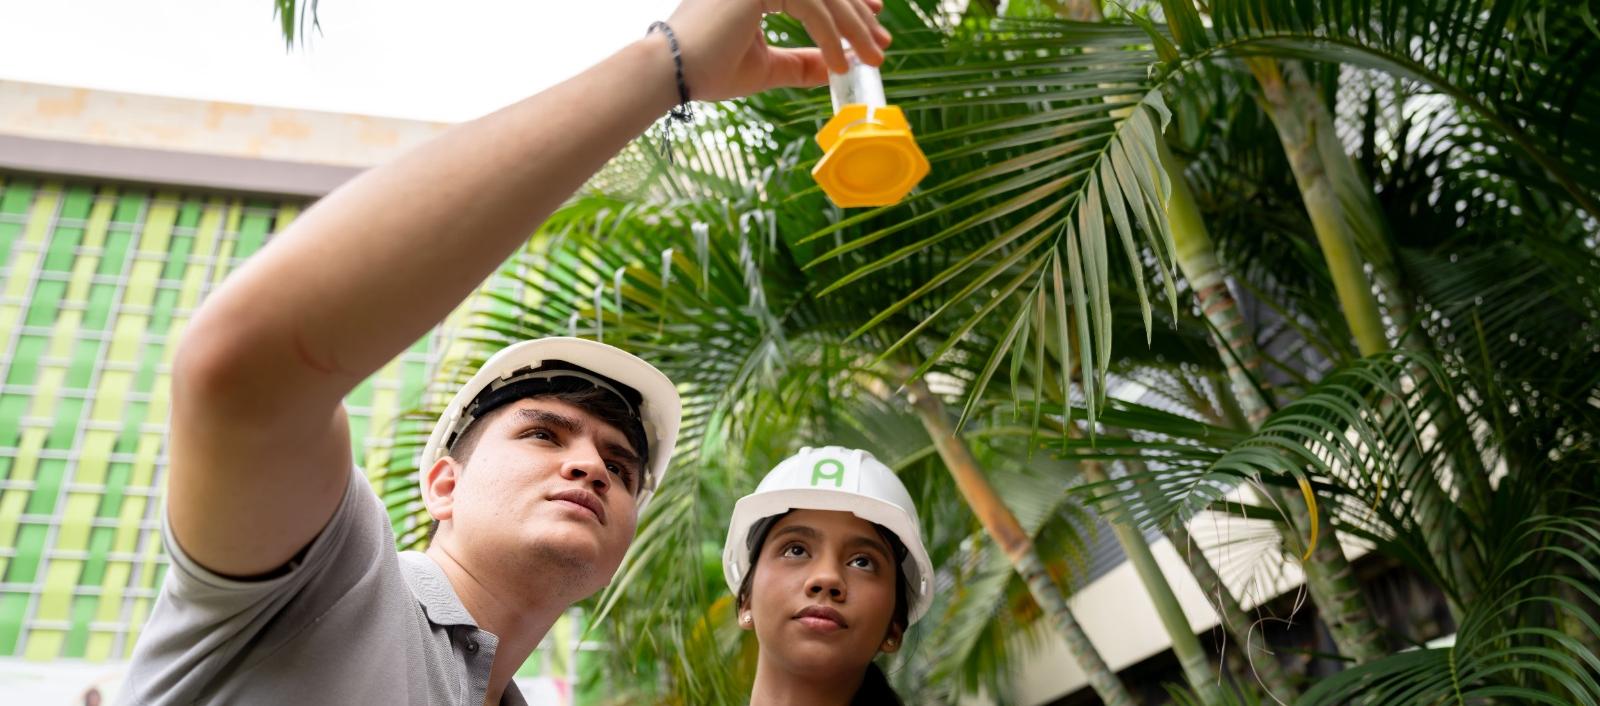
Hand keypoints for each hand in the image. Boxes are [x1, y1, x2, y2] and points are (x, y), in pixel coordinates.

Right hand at [663, 0, 893, 101]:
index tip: (874, 20)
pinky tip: (841, 61)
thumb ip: (801, 63)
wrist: (673, 71)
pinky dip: (830, 35)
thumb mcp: (767, 66)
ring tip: (872, 56)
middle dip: (859, 15)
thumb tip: (835, 66)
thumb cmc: (708, 69)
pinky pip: (811, 6)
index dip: (848, 2)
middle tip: (882, 43)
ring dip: (854, 26)